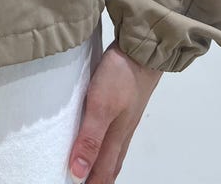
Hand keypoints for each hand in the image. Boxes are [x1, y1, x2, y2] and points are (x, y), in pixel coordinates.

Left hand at [68, 38, 162, 182]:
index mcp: (116, 139)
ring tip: (89, 171)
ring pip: (112, 151)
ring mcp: (125, 120)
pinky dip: (104, 145)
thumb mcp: (101, 106)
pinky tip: (98, 137)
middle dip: (96, 180)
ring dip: (101, 165)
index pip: (101, 174)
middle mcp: (122, 133)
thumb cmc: (123, 76)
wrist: (142, 50)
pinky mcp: (123, 106)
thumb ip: (90, 138)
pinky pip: (113, 134)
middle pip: (109, 167)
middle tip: (81, 183)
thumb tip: (78, 171)